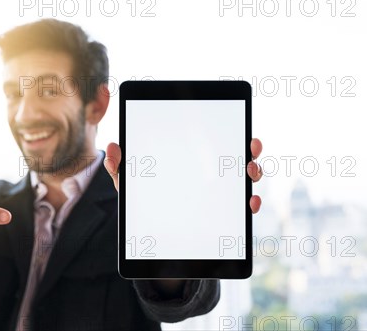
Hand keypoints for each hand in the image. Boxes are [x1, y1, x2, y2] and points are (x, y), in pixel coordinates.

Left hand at [104, 139, 263, 212]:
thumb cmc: (144, 202)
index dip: (231, 134)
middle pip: (238, 159)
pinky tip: (250, 203)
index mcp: (192, 162)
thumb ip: (121, 168)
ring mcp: (221, 197)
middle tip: (250, 149)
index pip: (214, 143)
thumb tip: (113, 148)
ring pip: (245, 182)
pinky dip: (251, 205)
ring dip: (254, 174)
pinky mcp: (225, 218)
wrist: (153, 237)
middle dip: (249, 152)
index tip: (239, 130)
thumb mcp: (131, 185)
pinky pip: (243, 210)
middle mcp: (212, 177)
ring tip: (251, 173)